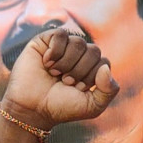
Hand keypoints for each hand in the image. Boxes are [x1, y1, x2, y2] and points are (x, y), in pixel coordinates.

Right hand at [0, 28, 119, 130]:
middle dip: (80, 71)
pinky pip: (61, 34)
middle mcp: (79, 56)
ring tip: (55, 74)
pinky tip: (46, 63)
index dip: (91, 78)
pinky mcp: (45, 40)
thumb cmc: (62, 107)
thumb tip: (106, 67)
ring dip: (67, 63)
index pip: (103, 63)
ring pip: (78, 42)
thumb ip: (109, 90)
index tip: (77, 90)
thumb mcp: (93, 106)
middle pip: (93, 51)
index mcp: (92, 69)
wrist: (32, 108)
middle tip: (65, 82)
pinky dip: (56, 51)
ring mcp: (63, 47)